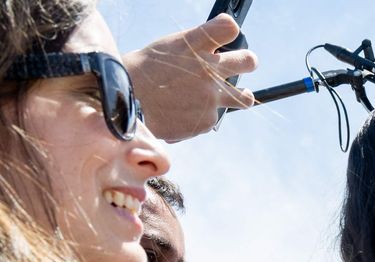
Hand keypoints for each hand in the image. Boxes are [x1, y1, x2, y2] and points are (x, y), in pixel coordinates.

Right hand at [122, 15, 256, 140]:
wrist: (126, 104)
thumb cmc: (142, 72)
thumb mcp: (168, 47)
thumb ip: (195, 46)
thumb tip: (214, 48)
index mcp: (195, 45)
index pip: (228, 28)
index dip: (229, 30)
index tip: (227, 33)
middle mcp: (209, 70)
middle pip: (248, 61)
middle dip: (247, 61)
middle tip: (245, 63)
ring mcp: (211, 97)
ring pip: (244, 97)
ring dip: (242, 95)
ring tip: (240, 94)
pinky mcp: (208, 120)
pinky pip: (214, 117)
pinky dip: (203, 115)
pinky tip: (186, 112)